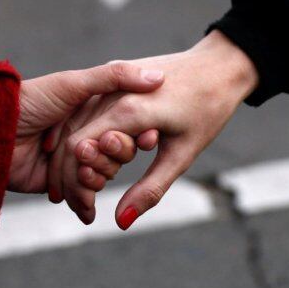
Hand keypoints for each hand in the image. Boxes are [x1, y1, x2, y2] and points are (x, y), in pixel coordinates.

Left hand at [9, 62, 164, 194]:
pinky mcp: (58, 184)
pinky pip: (82, 196)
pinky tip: (89, 208)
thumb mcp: (73, 84)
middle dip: (113, 157)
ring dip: (97, 178)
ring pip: (102, 175)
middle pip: (117, 153)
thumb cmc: (31, 100)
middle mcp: (83, 134)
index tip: (149, 137)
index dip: (138, 133)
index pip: (126, 125)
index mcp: (90, 109)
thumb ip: (114, 77)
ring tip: (84, 174)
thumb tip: (158, 77)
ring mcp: (71, 160)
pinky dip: (85, 202)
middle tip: (97, 153)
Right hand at [56, 31, 258, 227]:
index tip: (84, 207)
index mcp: (128, 110)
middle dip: (69, 176)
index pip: (79, 149)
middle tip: (81, 207)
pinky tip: (88, 160)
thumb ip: (149, 188)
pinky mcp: (111, 78)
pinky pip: (85, 110)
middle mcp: (111, 92)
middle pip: (72, 138)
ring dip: (71, 157)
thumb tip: (121, 222)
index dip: (74, 181)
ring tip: (82, 188)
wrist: (219, 65)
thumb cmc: (207, 109)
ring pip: (74, 123)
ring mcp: (109, 82)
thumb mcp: (182, 155)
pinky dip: (81, 137)